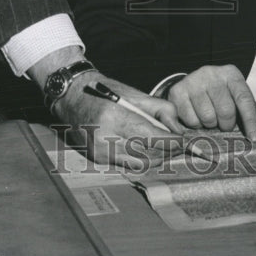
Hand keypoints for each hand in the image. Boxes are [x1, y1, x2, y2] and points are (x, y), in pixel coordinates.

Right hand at [52, 70, 187, 169]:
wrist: (73, 97)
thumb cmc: (105, 91)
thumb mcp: (136, 94)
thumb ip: (161, 110)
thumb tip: (178, 130)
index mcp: (116, 117)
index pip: (153, 138)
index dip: (172, 142)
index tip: (182, 140)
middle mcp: (106, 137)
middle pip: (149, 154)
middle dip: (167, 151)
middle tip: (177, 144)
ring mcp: (101, 151)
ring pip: (140, 164)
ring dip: (156, 157)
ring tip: (164, 146)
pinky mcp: (98, 158)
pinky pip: (128, 164)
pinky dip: (141, 158)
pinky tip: (146, 148)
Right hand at [167, 65, 255, 140]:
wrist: (192, 83)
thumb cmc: (220, 94)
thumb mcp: (235, 96)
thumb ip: (249, 111)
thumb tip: (254, 133)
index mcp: (230, 74)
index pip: (244, 99)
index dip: (250, 120)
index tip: (253, 138)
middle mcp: (211, 73)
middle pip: (226, 111)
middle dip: (227, 125)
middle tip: (224, 125)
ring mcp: (193, 81)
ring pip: (207, 117)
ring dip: (210, 125)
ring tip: (209, 118)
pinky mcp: (178, 91)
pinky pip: (190, 120)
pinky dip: (195, 125)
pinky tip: (196, 116)